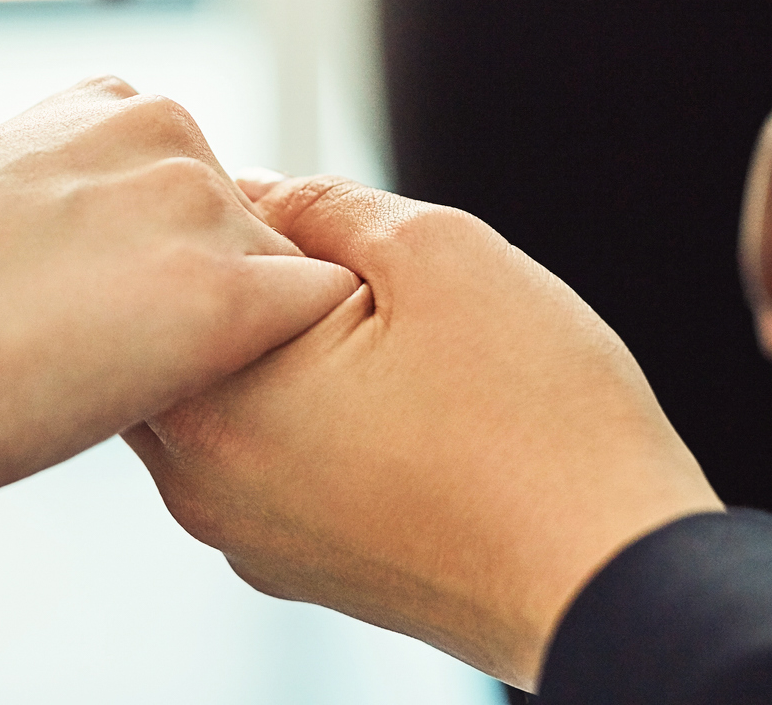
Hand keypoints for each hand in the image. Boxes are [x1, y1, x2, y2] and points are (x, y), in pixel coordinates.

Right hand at [0, 77, 358, 521]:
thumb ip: (73, 219)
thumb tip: (120, 278)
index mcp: (102, 101)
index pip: (203, 193)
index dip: (169, 280)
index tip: (107, 335)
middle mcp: (161, 127)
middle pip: (258, 236)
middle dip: (220, 309)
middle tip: (122, 382)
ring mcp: (196, 204)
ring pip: (290, 290)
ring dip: (246, 351)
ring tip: (136, 407)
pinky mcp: (222, 296)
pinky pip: (317, 332)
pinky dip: (289, 382)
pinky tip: (200, 421)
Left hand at [126, 175, 719, 689]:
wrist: (614, 582)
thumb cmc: (538, 420)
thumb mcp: (436, 252)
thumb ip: (320, 204)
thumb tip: (252, 188)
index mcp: (214, 404)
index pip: (157, 272)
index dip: (234, 214)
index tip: (319, 220)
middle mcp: (203, 485)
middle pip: (179, 340)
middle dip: (244, 286)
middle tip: (353, 268)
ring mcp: (249, 537)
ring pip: (226, 400)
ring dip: (278, 351)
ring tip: (384, 334)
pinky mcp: (301, 568)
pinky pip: (267, 461)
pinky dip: (306, 415)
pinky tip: (394, 401)